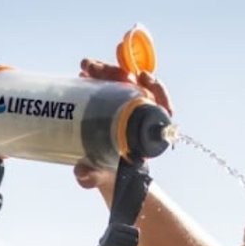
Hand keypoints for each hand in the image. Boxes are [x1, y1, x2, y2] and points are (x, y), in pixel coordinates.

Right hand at [74, 59, 172, 200]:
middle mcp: (139, 119)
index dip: (157, 91)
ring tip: (86, 67)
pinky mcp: (113, 107)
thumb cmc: (112, 178)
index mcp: (147, 135)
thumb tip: (82, 172)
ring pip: (122, 84)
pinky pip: (110, 87)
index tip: (144, 78)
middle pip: (136, 88)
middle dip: (118, 74)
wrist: (106, 177)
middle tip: (96, 70)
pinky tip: (85, 74)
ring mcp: (126, 111)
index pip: (161, 108)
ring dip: (106, 71)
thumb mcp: (102, 178)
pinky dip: (99, 77)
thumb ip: (93, 177)